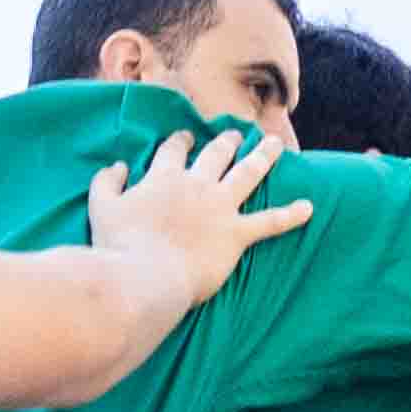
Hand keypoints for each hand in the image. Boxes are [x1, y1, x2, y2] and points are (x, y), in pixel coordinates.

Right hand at [88, 122, 314, 306]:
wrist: (143, 277)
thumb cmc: (118, 245)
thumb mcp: (102, 207)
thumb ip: (108, 182)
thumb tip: (118, 165)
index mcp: (165, 177)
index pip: (174, 150)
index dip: (180, 142)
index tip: (184, 137)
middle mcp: (197, 185)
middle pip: (216, 155)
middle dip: (226, 142)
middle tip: (234, 134)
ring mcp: (220, 208)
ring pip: (248, 174)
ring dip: (264, 157)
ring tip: (275, 144)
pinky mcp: (236, 234)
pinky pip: (269, 222)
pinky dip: (290, 215)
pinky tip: (308, 208)